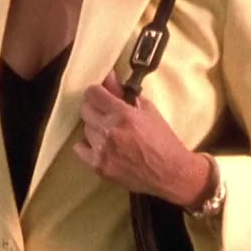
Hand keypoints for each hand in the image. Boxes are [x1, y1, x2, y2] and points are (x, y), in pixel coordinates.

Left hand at [73, 72, 212, 207]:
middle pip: (85, 110)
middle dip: (95, 108)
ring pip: (85, 129)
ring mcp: (102, 150)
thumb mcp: (148, 110)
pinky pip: (79, 149)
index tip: (102, 96)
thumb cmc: (163, 140)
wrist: (172, 173)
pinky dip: (88, 146)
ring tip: (110, 133)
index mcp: (123, 114)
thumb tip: (108, 76)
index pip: (92, 93)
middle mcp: (109, 130)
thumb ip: (123, 93)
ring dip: (95, 128)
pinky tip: (101, 146)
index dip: (97, 92)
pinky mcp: (99, 167)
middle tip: (107, 115)